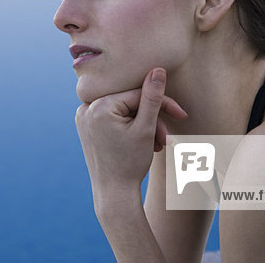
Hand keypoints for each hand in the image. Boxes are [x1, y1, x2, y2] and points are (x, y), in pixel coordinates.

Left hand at [75, 68, 187, 196]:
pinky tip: (141, 141)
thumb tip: (158, 69)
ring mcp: (83, 117)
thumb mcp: (146, 128)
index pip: (138, 95)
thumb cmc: (131, 164)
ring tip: (157, 145)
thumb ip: (152, 97)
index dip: (162, 104)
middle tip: (166, 138)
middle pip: (130, 102)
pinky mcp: (86, 126)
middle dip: (152, 119)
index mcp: (98, 106)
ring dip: (143, 124)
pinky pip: (112, 117)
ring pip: (123, 110)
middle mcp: (85, 108)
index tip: (181, 115)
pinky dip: (128, 126)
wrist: (114, 194)